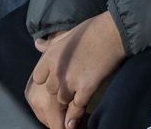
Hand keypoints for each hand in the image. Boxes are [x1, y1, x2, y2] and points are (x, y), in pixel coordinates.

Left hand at [27, 12, 126, 128]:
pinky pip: (76, 107)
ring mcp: (70, 81)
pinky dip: (75, 114)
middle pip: (51, 91)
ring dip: (69, 101)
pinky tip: (75, 122)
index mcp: (50, 56)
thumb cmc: (92, 29)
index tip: (56, 80)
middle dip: (59, 91)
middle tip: (70, 91)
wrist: (113, 32)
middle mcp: (57, 71)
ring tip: (74, 103)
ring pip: (62, 101)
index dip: (47, 80)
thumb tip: (37, 44)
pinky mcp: (85, 88)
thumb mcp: (67, 34)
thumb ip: (51, 44)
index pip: (39, 78)